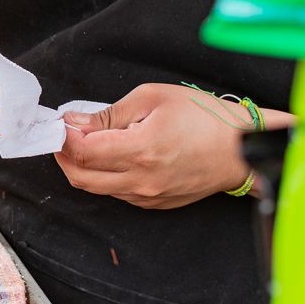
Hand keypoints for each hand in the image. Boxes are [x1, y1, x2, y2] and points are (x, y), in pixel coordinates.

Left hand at [55, 83, 252, 209]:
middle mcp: (142, 180)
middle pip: (80, 177)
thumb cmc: (205, 116)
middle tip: (63, 135)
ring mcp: (149, 197)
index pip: (82, 152)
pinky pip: (117, 193)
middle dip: (63, 155)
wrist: (245, 148)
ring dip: (82, 167)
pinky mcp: (155, 204)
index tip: (59, 123)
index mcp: (141, 151)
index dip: (62, 137)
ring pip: (97, 188)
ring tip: (87, 142)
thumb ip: (108, 114)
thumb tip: (74, 122)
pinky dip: (105, 176)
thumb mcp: (153, 98)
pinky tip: (113, 156)